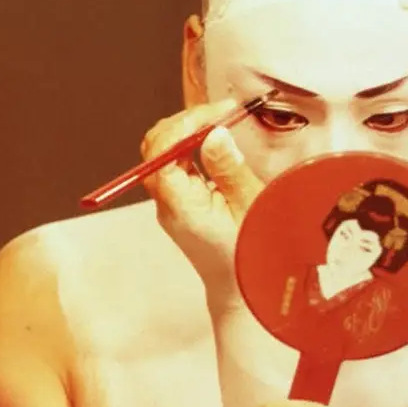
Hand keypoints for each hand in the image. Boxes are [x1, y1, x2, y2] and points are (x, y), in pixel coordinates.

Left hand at [141, 101, 262, 294]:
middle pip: (156, 147)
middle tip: (222, 113)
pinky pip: (175, 165)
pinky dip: (192, 147)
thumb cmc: (251, 258)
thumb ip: (229, 169)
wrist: (241, 294)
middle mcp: (166, 203)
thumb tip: (213, 134)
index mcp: (179, 204)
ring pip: (163, 153)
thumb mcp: (250, 209)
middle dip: (186, 122)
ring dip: (190, 132)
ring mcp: (170, 204)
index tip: (219, 113)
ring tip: (222, 122)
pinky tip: (215, 142)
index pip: (161, 150)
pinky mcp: (179, 204)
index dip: (186, 123)